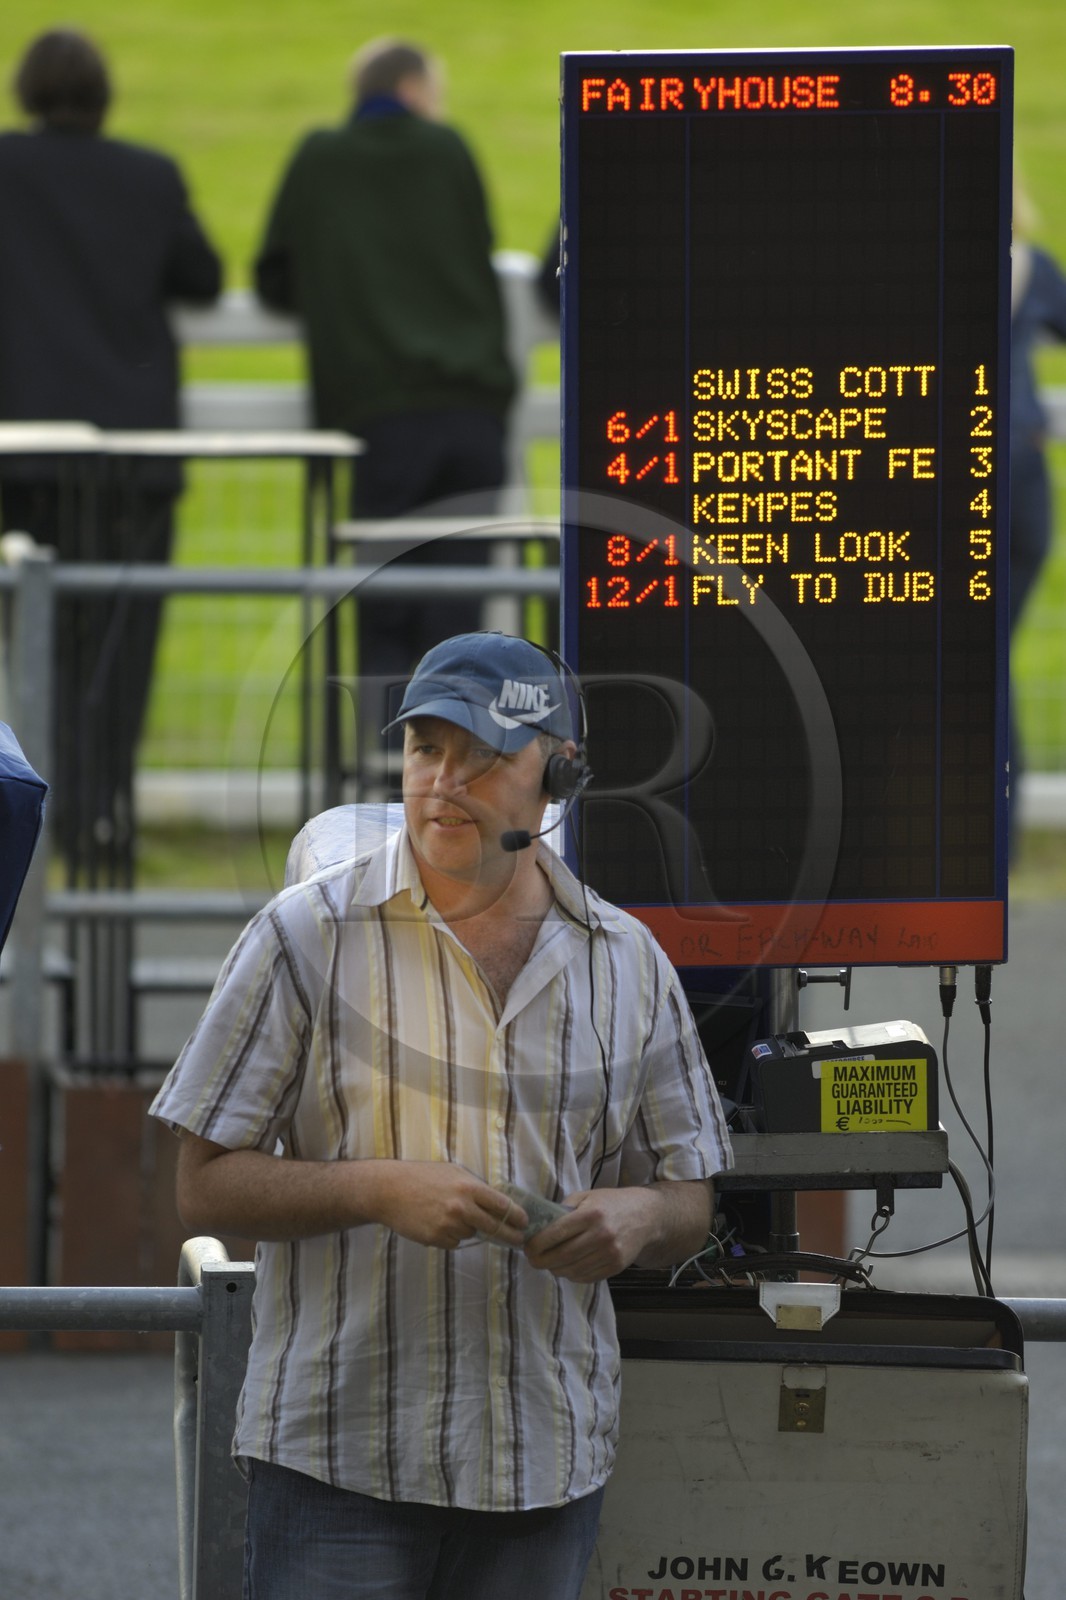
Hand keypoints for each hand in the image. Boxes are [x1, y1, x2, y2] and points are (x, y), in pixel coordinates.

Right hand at [371, 1161, 528, 1250]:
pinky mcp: (436, 1238)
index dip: (516, 1216)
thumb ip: (474, 1187)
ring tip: (448, 1214)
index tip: (523, 1222)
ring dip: (468, 1229)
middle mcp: (462, 1207)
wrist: (389, 1189)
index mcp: (469, 1187)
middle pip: (495, 1227)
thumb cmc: (422, 1177)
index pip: (502, 1205)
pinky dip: (450, 1236)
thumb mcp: (453, 1172)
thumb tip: (496, 1201)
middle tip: (518, 1240)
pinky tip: (436, 1222)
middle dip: (510, 1235)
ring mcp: (449, 1225)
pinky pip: (454, 1242)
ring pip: (471, 1234)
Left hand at [523, 1188, 659, 1281]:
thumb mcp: (587, 1196)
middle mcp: (601, 1236)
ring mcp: (610, 1254)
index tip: (527, 1247)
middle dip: (540, 1260)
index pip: (555, 1234)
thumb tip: (539, 1227)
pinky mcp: (615, 1268)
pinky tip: (568, 1266)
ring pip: (571, 1271)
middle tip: (532, 1258)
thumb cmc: (611, 1203)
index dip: (536, 1244)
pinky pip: (584, 1278)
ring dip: (555, 1269)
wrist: (646, 1217)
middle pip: (561, 1257)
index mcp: (591, 1214)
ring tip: (550, 1261)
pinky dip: (571, 1275)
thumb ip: (564, 1210)